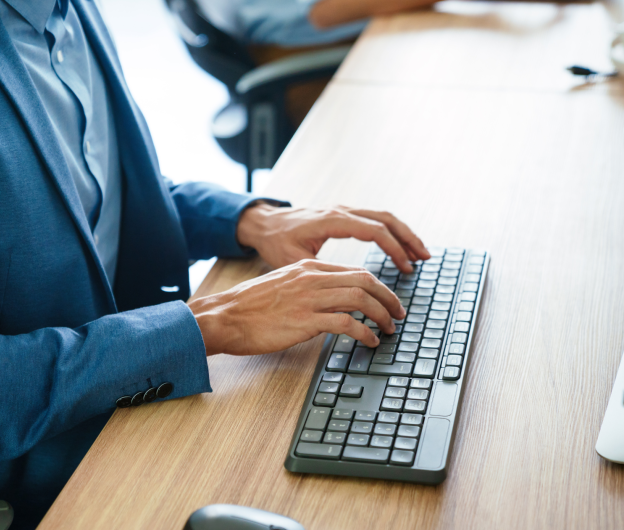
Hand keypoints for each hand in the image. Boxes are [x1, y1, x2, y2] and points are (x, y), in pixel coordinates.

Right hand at [188, 259, 405, 355]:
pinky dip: (364, 332)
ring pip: (360, 298)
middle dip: (388, 297)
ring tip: (390, 328)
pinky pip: (346, 323)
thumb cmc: (247, 307)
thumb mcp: (280, 286)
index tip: (385, 300)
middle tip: (399, 313)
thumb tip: (327, 302)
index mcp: (306, 267)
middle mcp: (311, 278)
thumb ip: (305, 288)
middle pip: (364, 280)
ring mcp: (308, 298)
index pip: (353, 271)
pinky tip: (369, 341)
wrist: (224, 316)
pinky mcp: (305, 320)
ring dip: (382, 314)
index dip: (376, 286)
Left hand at [236, 204, 429, 272]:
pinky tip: (398, 247)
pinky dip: (391, 232)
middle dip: (408, 238)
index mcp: (332, 220)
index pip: (375, 231)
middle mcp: (341, 211)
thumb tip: (343, 290)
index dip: (394, 249)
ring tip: (419, 253)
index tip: (406, 267)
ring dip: (403, 234)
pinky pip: (374, 219)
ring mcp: (343, 210)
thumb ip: (320, 271)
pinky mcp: (343, 215)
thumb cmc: (275, 242)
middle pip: (386, 219)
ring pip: (383, 217)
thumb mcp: (294, 260)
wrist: (263, 223)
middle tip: (425, 258)